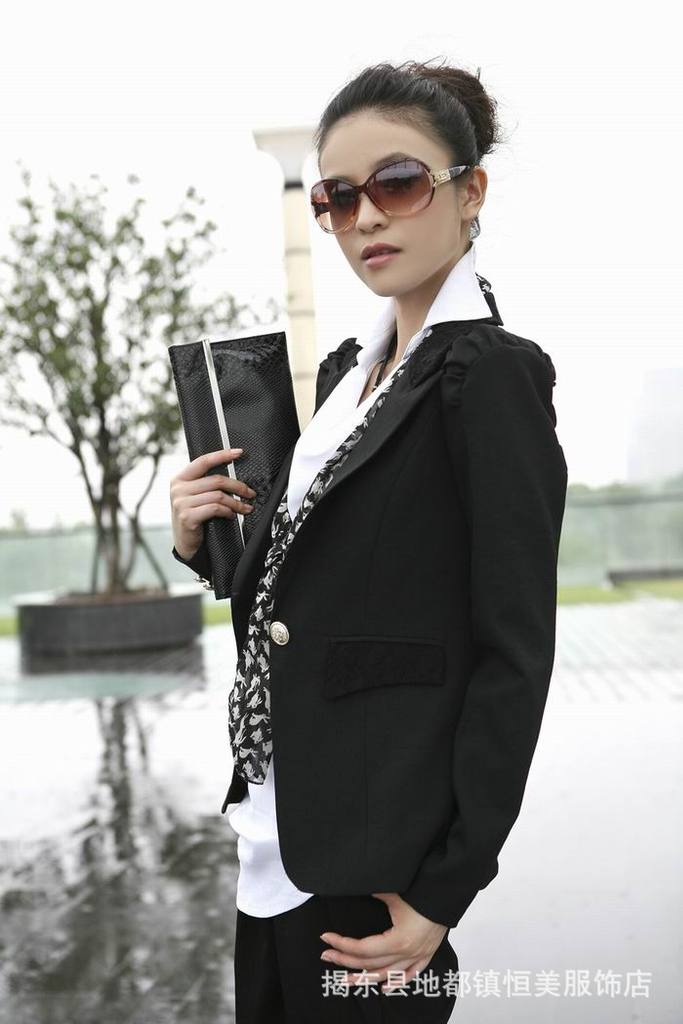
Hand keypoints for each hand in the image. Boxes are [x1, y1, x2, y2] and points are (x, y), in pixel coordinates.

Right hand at [170, 446, 255, 559]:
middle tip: (250, 493)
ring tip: (244, 508)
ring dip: (236, 502)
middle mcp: (178, 488)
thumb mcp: (195, 496)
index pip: (203, 461)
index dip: (222, 455)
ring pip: (218, 495)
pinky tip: (231, 515)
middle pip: (216, 480)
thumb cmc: (194, 516)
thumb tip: (233, 475)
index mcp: (180, 478)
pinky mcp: (187, 517)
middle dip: (238, 486)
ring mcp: (181, 503)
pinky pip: (215, 508)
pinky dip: (228, 511)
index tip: (239, 452)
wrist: (185, 542)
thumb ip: (206, 484)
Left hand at [319, 892, 448, 991]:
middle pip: (371, 963)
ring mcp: (417, 956)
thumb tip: (355, 884)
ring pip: (387, 975)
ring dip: (365, 978)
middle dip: (346, 960)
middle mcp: (407, 953)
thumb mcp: (395, 893)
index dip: (342, 943)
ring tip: (345, 980)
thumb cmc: (423, 893)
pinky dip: (396, 983)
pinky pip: (410, 975)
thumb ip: (374, 892)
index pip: (363, 948)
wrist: (448, 894)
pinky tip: (383, 988)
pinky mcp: (426, 955)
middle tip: (327, 955)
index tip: (326, 938)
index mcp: (398, 940)